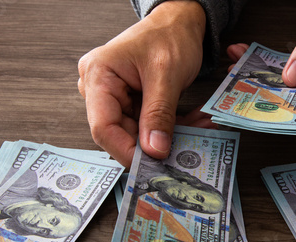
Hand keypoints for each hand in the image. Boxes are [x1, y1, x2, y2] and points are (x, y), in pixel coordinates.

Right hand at [78, 1, 206, 166]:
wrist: (178, 22)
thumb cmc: (169, 35)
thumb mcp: (166, 75)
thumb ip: (159, 114)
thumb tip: (154, 151)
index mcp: (99, 76)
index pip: (103, 127)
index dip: (126, 150)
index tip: (152, 165)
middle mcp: (101, 88)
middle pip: (120, 133)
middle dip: (153, 145)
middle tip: (183, 151)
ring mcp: (115, 97)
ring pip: (137, 133)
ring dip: (168, 136)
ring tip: (197, 129)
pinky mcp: (130, 103)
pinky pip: (147, 125)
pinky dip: (170, 128)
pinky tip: (193, 124)